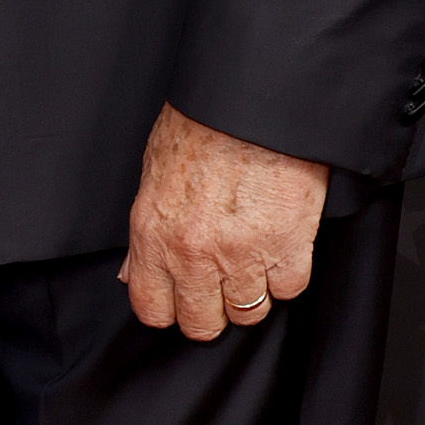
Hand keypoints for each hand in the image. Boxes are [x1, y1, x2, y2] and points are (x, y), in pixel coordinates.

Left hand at [121, 105, 327, 341]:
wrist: (253, 100)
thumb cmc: (203, 125)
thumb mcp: (154, 174)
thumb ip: (147, 233)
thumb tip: (136, 272)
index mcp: (154, 234)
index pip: (153, 309)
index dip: (170, 308)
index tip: (183, 299)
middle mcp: (193, 253)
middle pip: (203, 324)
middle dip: (213, 309)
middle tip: (223, 283)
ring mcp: (241, 255)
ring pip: (249, 312)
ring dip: (254, 290)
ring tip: (255, 258)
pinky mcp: (287, 246)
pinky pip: (289, 288)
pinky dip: (287, 273)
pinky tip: (281, 245)